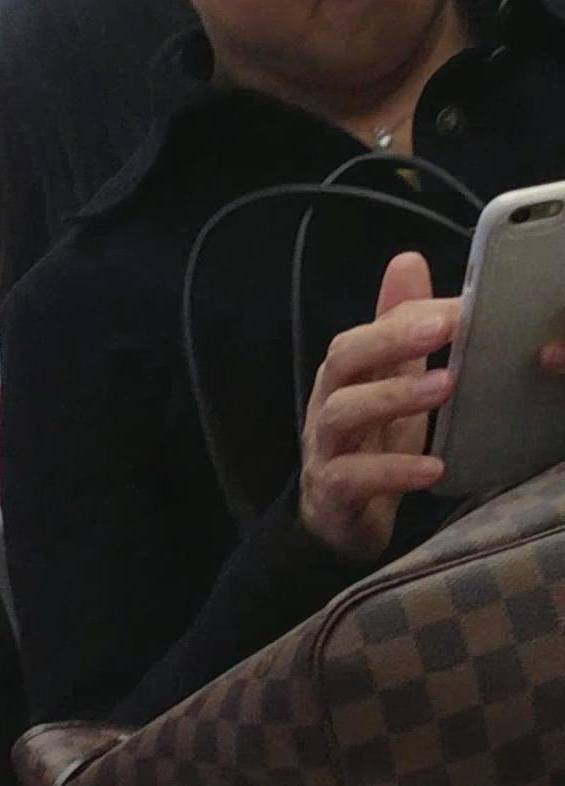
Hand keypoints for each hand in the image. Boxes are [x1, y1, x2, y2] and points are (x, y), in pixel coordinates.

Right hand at [299, 250, 459, 562]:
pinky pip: (354, 479)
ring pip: (343, 414)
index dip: (408, 314)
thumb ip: (398, 330)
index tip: (460, 305)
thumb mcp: (390, 384)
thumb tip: (408, 260)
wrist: (336, 524)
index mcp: (345, 374)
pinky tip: (434, 468)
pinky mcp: (331, 494)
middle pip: (343, 358)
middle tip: (446, 327)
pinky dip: (394, 472)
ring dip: (395, 396)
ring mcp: (325, 449)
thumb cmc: (370, 448)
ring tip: (446, 387)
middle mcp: (327, 404)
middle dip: (392, 338)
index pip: (368, 331)